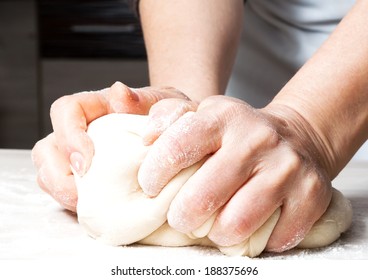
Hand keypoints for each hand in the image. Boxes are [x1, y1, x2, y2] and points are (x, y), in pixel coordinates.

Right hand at [32, 82, 190, 211]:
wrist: (177, 142)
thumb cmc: (170, 120)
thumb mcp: (167, 106)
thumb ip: (146, 99)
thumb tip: (119, 93)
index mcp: (97, 107)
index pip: (66, 110)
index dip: (69, 136)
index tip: (87, 163)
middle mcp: (80, 131)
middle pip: (47, 148)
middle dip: (59, 175)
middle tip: (84, 193)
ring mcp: (77, 157)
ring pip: (49, 173)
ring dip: (63, 193)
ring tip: (92, 205)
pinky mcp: (83, 180)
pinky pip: (63, 193)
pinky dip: (73, 203)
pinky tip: (97, 209)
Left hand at [138, 95, 332, 251]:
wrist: (295, 138)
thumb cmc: (237, 134)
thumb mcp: (203, 114)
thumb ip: (168, 116)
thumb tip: (145, 136)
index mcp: (224, 116)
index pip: (179, 146)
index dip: (156, 173)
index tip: (150, 187)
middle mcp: (258, 138)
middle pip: (204, 195)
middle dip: (182, 216)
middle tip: (181, 217)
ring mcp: (288, 166)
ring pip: (237, 222)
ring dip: (217, 233)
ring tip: (213, 225)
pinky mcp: (312, 194)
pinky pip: (275, 236)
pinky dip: (257, 240)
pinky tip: (251, 226)